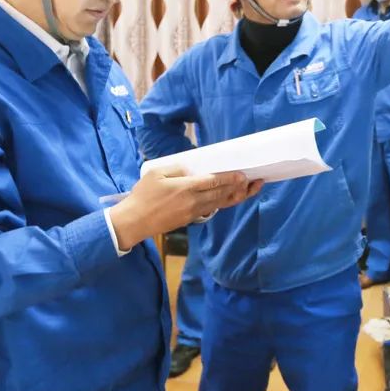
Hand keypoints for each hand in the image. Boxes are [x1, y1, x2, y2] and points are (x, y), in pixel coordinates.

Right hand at [110, 167, 262, 250]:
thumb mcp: (157, 174)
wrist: (134, 222)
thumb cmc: (143, 195)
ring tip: (250, 189)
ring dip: (236, 196)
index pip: (214, 182)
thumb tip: (193, 169)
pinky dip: (223, 203)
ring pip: (220, 204)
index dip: (231, 179)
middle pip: (222, 194)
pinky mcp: (190, 219)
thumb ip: (178, 169)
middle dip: (240, 188)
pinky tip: (230, 197)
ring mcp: (193, 212)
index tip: (243, 175)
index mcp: (186, 188)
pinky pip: (211, 209)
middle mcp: (193, 201)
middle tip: (255, 181)